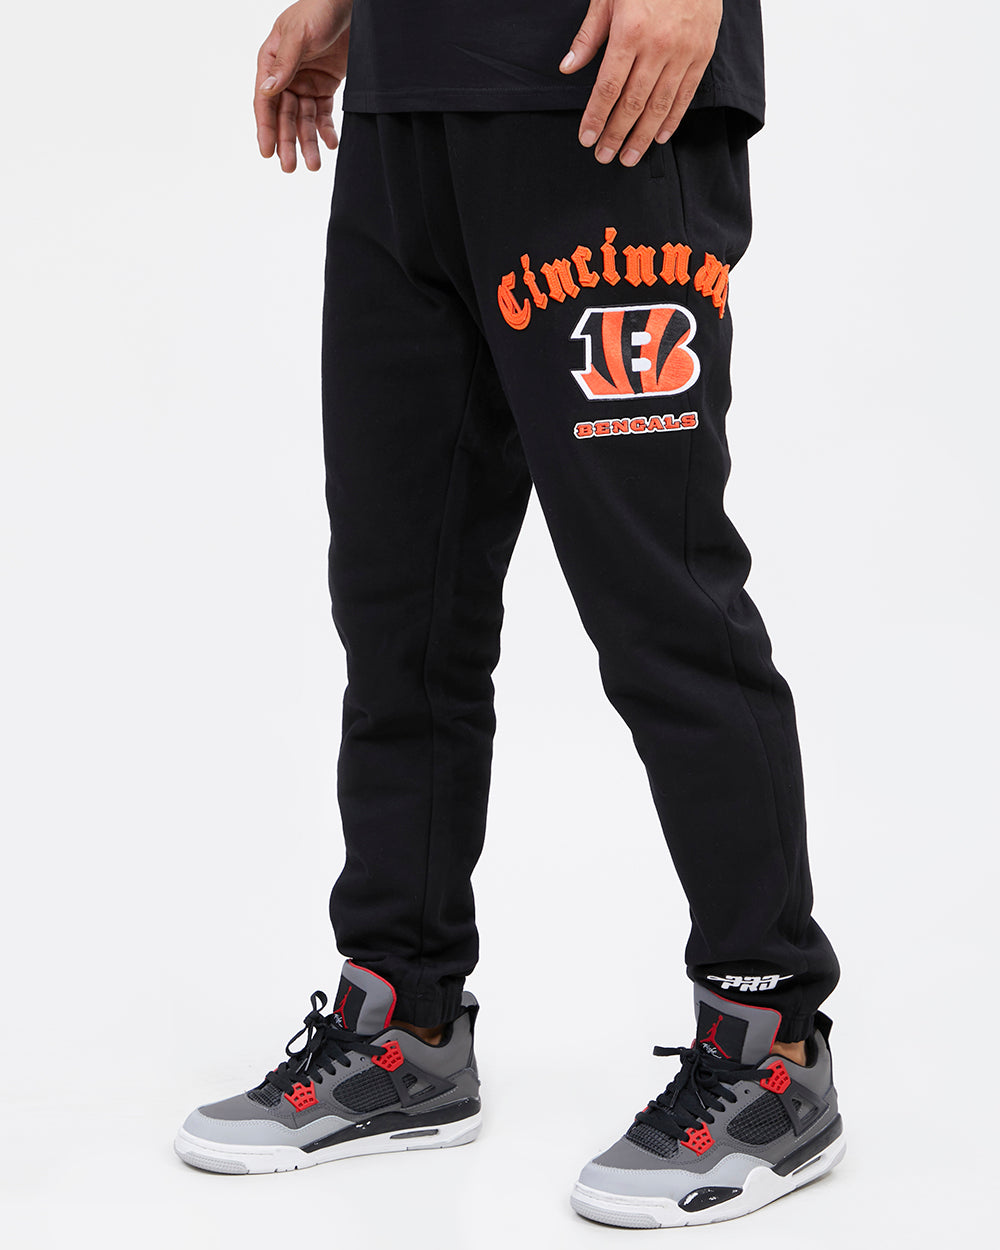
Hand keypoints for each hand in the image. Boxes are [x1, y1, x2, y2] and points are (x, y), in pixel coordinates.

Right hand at [255, 0, 352, 171]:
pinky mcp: (325, 86)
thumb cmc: (319, 10)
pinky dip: (326, 130)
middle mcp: (286, 75)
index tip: (267, 151)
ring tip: (313, 165)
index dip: (265, 127)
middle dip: (287, 142)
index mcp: (271, 61)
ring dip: (307, 142)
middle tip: (290, 167)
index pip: (265, 100)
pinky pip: (323, 114)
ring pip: (304, 120)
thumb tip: (266, 90)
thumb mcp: (299, 34)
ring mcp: (306, 82)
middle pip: (284, 116)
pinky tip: (330, 144)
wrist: (349, 5)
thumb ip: (285, 63)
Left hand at [560, 0, 721, 165]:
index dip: (596, 117)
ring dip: (642, 136)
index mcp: (631, 32)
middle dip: (616, 135)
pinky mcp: (701, 54)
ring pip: (659, 106)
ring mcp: (682, 52)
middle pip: (632, 104)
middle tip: (604, 156)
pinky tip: (658, 136)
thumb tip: (568, 67)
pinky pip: (685, 95)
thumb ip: (589, 35)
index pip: (608, 87)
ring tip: (629, 157)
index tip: (587, 138)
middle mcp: (658, 47)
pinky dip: (672, 119)